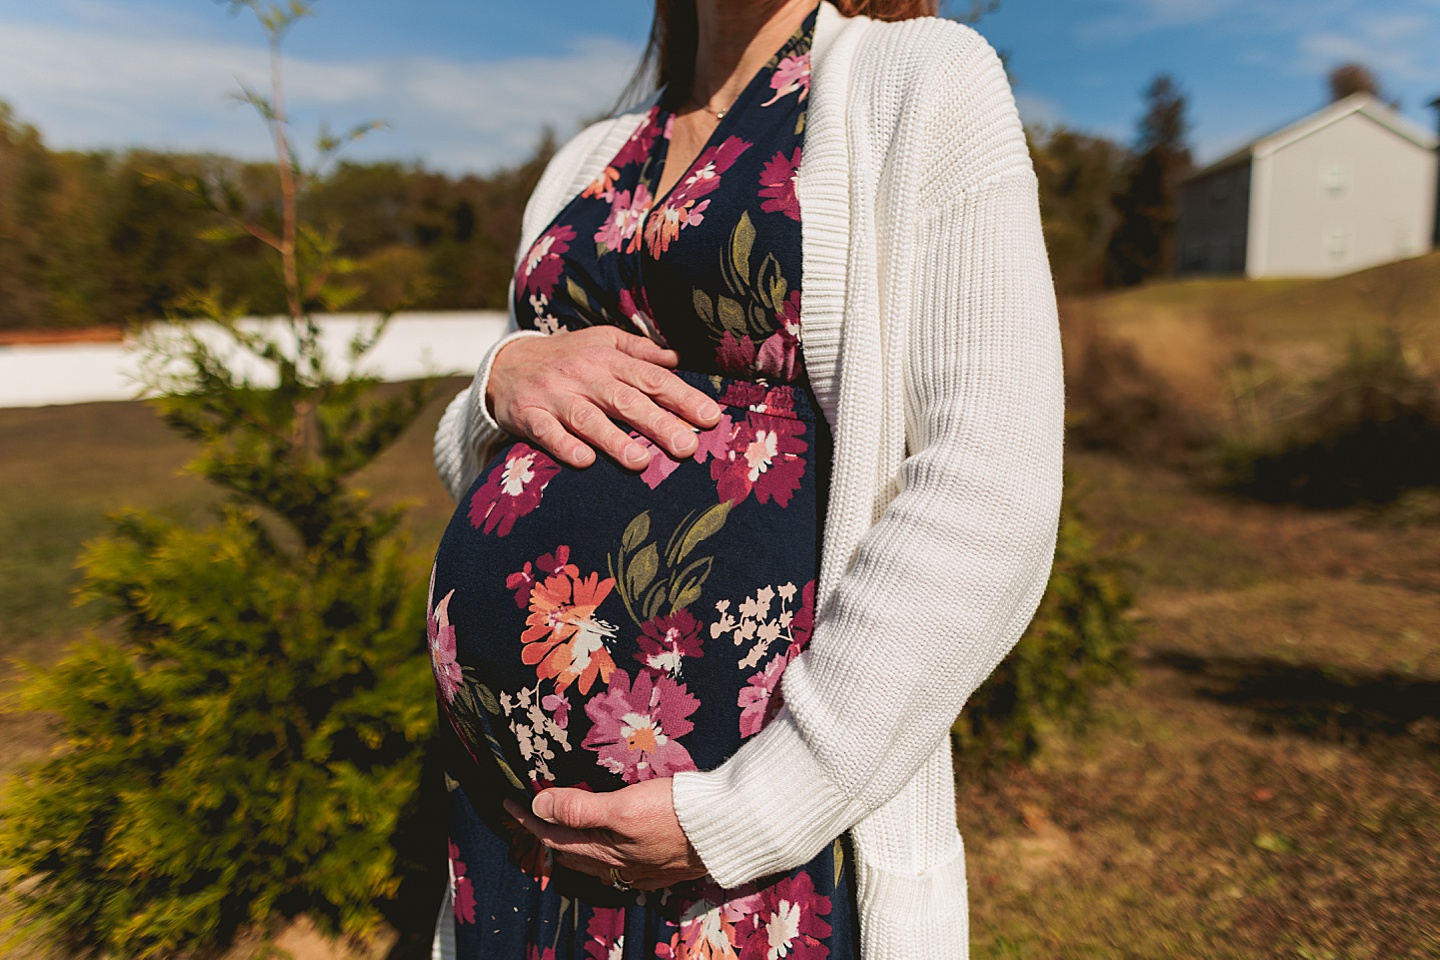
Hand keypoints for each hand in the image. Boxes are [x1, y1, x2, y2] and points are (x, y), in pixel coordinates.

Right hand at [486, 327, 721, 469]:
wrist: (505, 364)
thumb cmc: (567, 357)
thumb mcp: (603, 342)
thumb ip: (640, 351)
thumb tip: (678, 359)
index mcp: (609, 359)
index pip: (652, 378)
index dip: (682, 397)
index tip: (710, 417)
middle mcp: (585, 376)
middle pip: (626, 400)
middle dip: (658, 422)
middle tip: (686, 446)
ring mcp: (556, 396)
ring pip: (588, 418)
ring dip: (614, 440)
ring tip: (641, 461)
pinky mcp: (528, 415)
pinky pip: (547, 432)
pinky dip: (564, 446)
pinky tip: (585, 461)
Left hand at [503, 779, 706, 890]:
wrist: (728, 830)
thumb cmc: (676, 814)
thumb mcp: (624, 806)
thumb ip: (580, 807)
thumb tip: (539, 803)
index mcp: (606, 853)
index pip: (555, 836)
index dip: (530, 819)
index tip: (509, 803)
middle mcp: (621, 867)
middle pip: (572, 854)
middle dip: (548, 835)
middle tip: (530, 817)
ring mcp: (643, 869)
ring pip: (596, 861)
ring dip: (575, 845)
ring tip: (563, 830)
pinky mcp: (663, 865)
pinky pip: (621, 864)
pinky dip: (604, 853)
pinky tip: (611, 848)